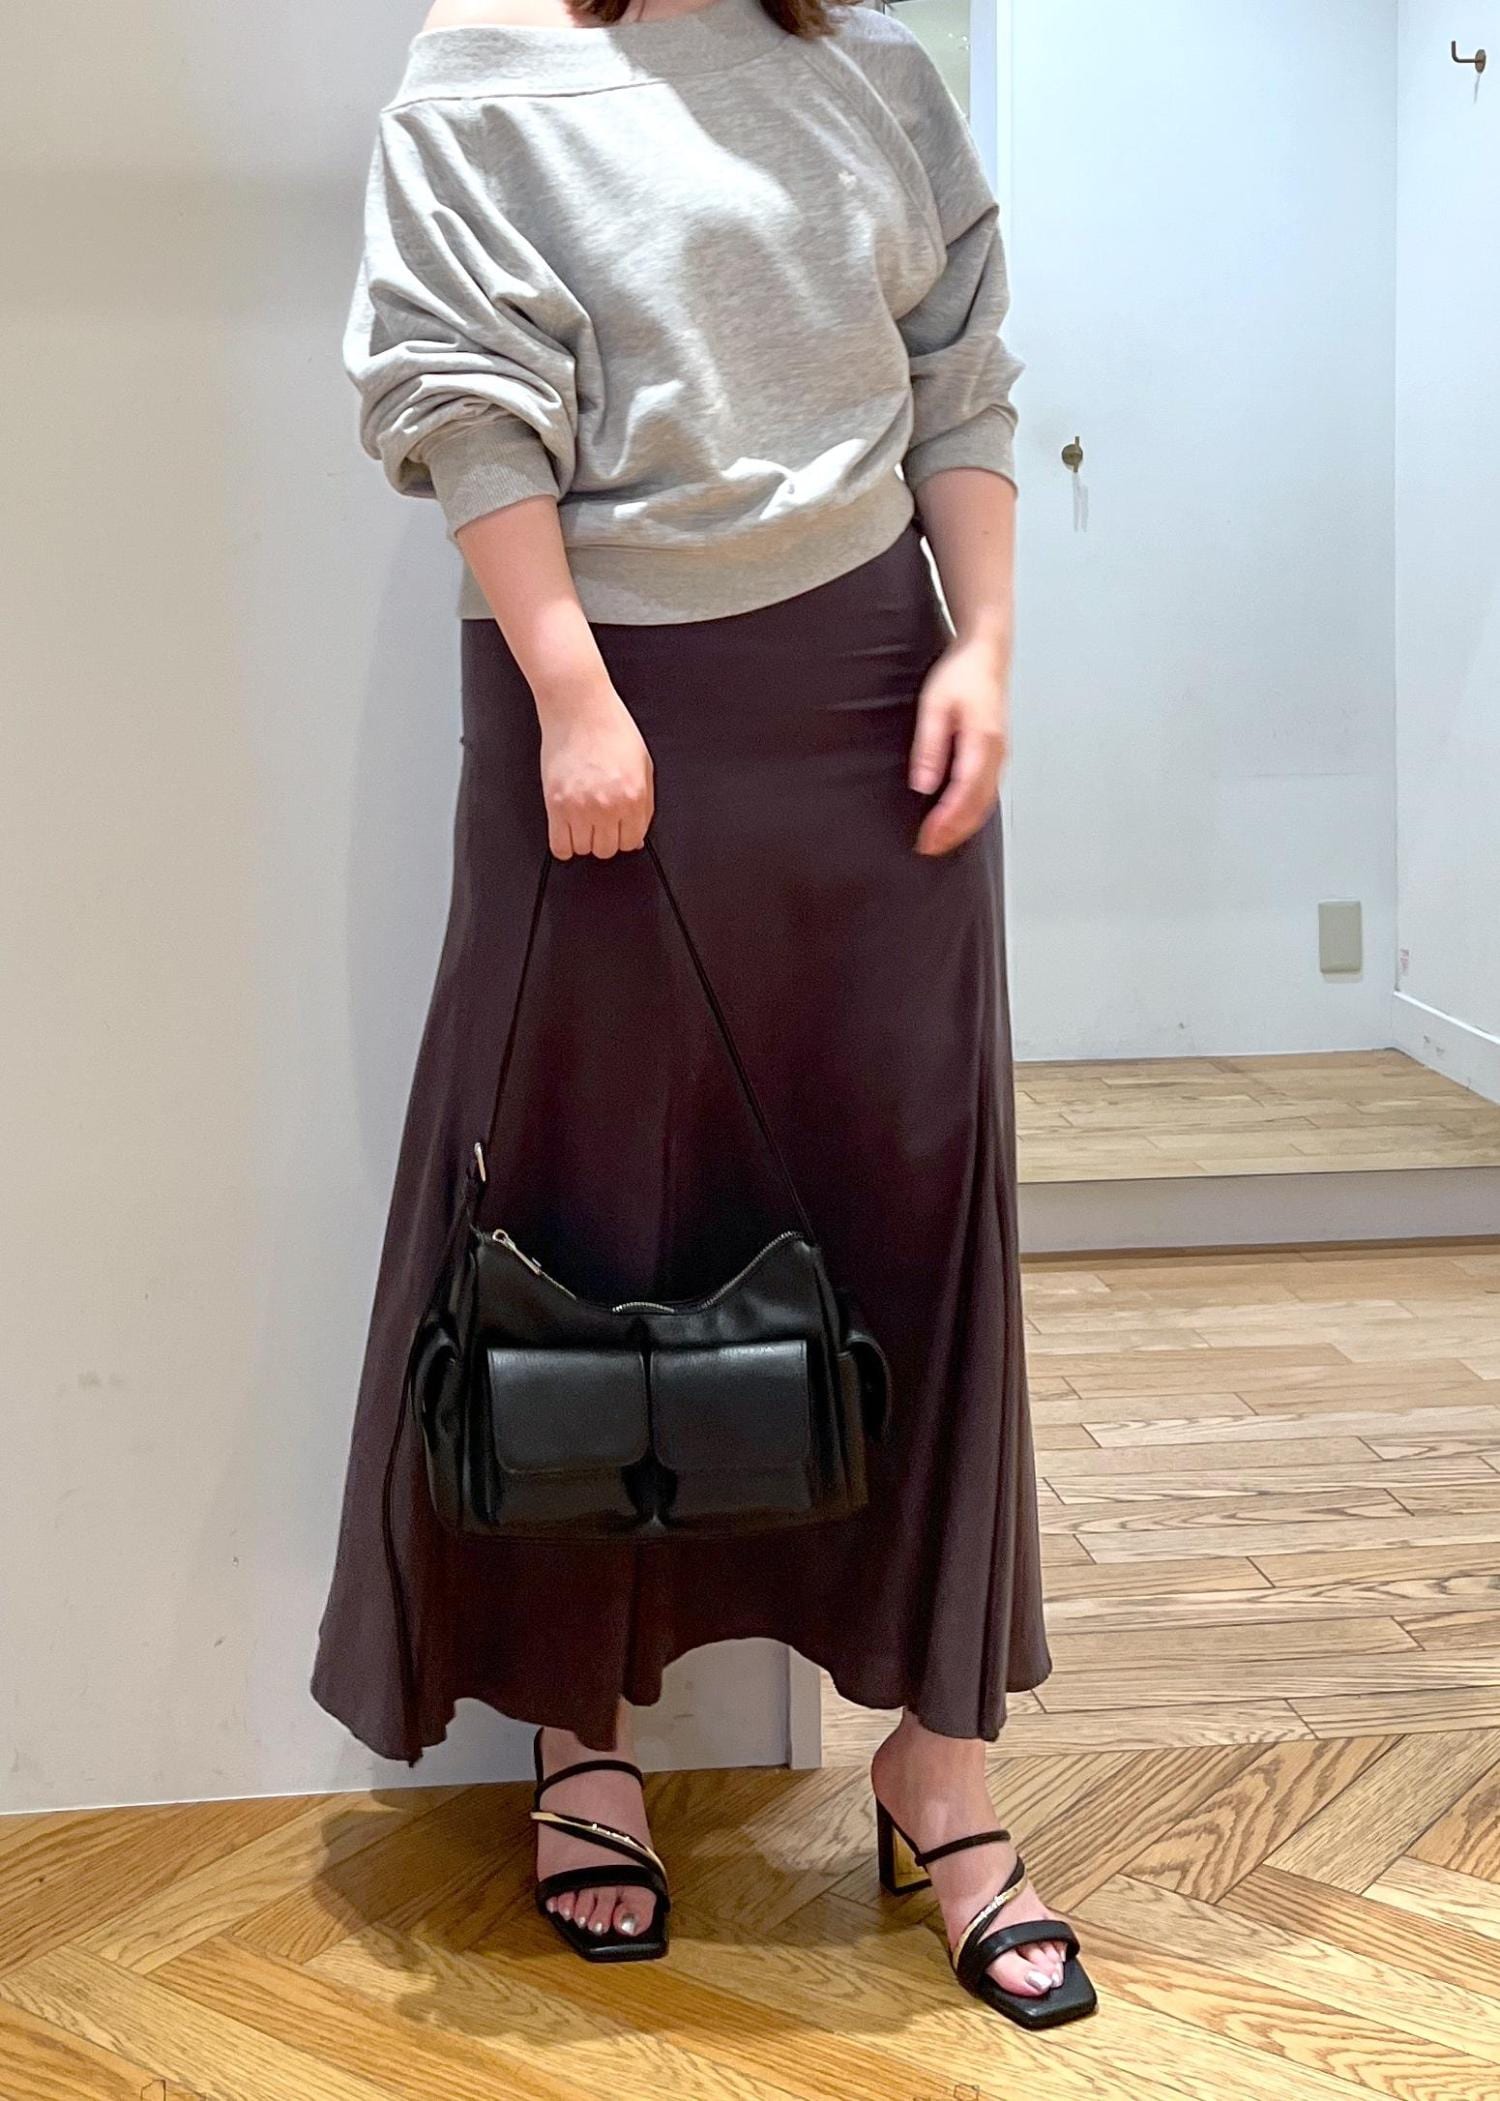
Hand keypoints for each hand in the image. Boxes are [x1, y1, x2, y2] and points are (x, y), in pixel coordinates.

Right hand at [536, 682, 654, 858]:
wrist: (579, 707)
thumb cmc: (610, 728)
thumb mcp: (643, 765)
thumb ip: (643, 803)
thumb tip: (637, 833)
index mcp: (633, 797)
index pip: (632, 842)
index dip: (624, 836)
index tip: (617, 828)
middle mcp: (608, 807)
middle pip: (607, 850)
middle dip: (604, 838)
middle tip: (599, 819)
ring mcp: (580, 808)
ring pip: (583, 850)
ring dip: (583, 839)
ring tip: (582, 819)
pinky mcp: (556, 804)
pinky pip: (559, 847)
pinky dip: (563, 844)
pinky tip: (566, 828)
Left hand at [908, 631, 1011, 855]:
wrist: (986, 652)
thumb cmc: (960, 674)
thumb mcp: (934, 707)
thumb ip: (929, 747)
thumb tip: (924, 785)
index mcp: (982, 743)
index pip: (964, 795)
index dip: (945, 822)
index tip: (925, 839)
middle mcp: (997, 754)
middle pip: (978, 807)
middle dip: (953, 832)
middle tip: (927, 849)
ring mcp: (1001, 755)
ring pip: (985, 803)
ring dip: (963, 826)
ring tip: (939, 841)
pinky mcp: (997, 754)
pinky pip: (987, 792)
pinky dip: (972, 812)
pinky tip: (957, 819)